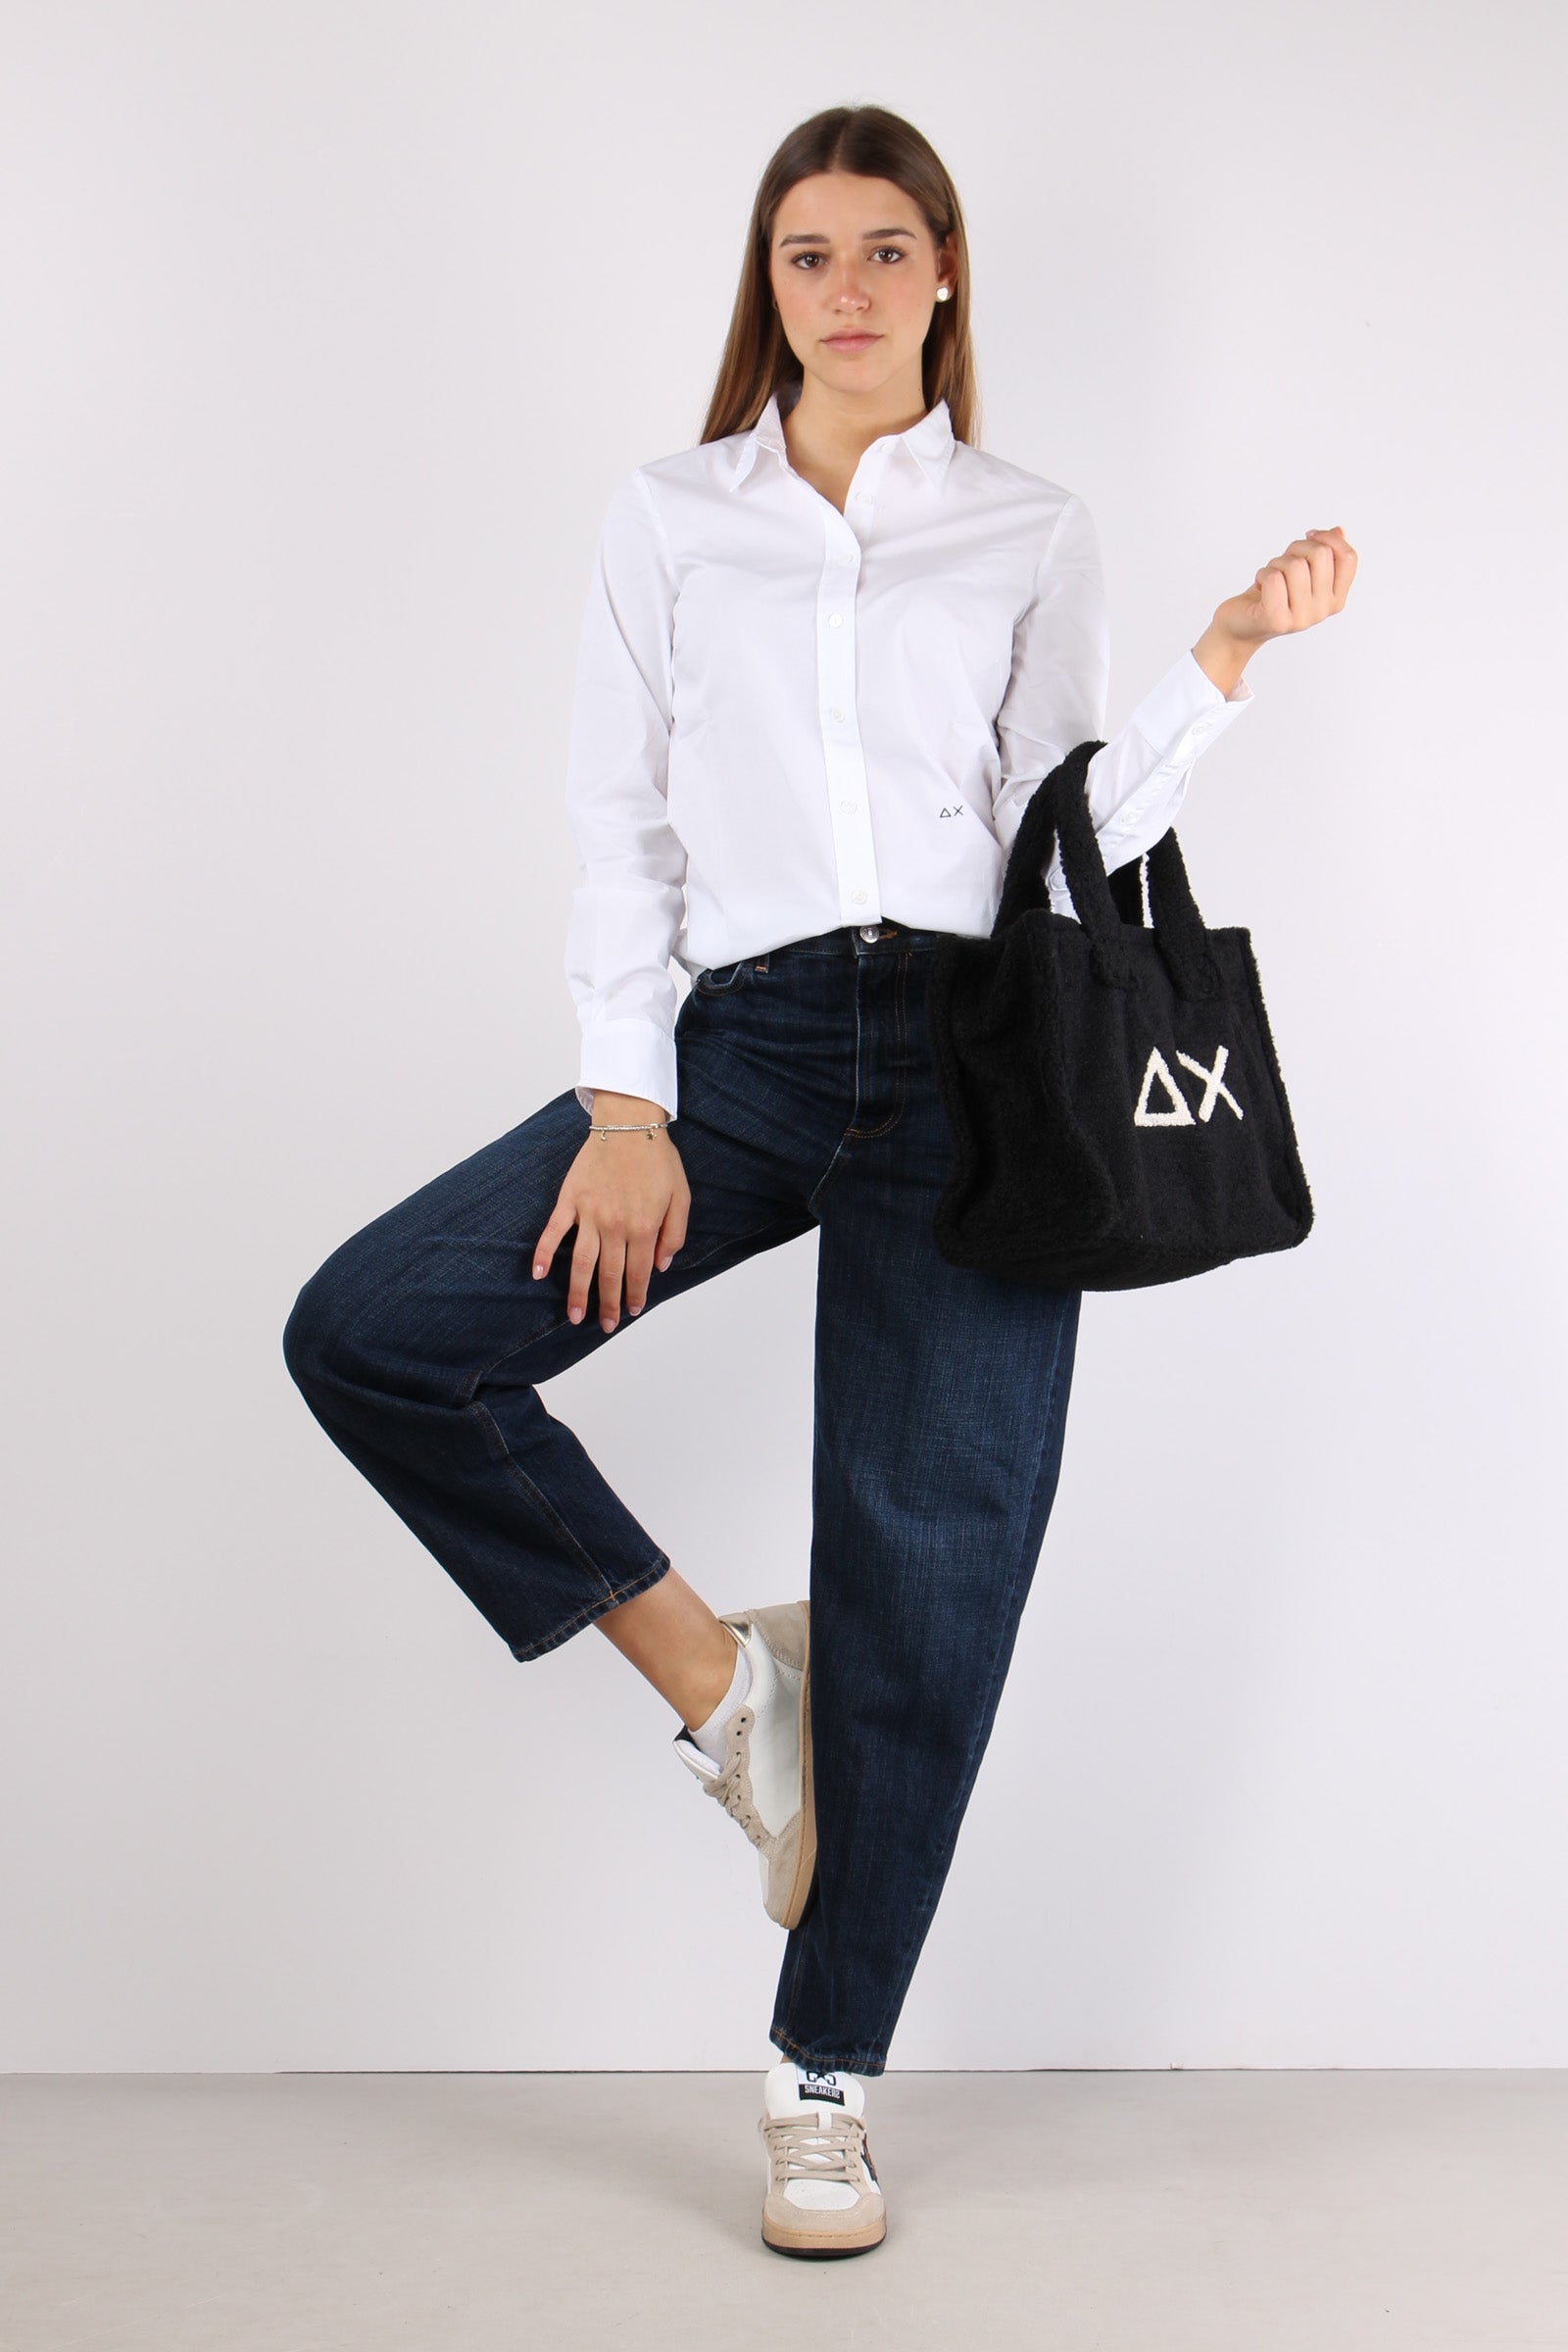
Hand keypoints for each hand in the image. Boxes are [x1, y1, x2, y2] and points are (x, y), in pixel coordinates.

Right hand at [532, 1105, 688, 1332]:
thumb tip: (661, 1265)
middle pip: (609, 1275)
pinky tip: (537, 1274)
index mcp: (642, 1227)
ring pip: (580, 1263)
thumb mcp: (681, 1196)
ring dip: (577, 1292)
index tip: (631, 1311)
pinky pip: (553, 1231)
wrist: (629, 1125)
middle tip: (606, 1326)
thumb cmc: (658, 1160)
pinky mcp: (569, 1200)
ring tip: (574, 1315)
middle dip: (608, 1305)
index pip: (638, 1273)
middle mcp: (614, 1226)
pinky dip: (542, 1253)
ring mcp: (588, 1214)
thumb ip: (674, 1234)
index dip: (635, 1296)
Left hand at [1214, 525, 1358, 647]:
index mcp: (1335, 598)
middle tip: (1283, 562)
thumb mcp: (1302, 571)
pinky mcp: (1277, 619)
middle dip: (1297, 548)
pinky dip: (1262, 574)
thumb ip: (1323, 554)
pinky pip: (1274, 577)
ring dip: (1276, 563)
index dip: (1329, 539)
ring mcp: (1302, 618)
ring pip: (1295, 565)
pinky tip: (1260, 586)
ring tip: (1271, 577)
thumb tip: (1338, 531)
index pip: (1348, 558)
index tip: (1310, 537)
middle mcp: (1323, 611)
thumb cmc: (1273, 594)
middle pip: (1321, 555)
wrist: (1242, 625)